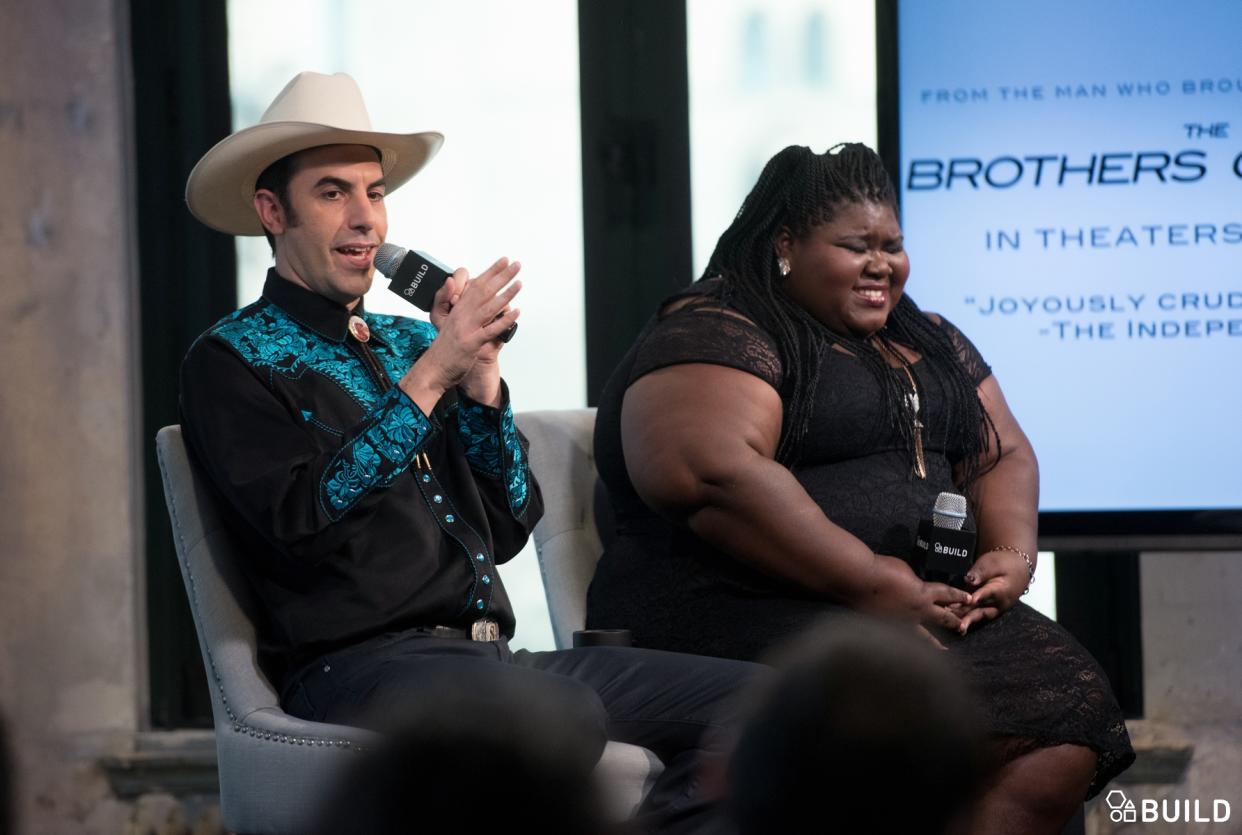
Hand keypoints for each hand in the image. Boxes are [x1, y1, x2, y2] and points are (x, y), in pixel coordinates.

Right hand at [401, 258, 520, 409]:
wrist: (433, 369)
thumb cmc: (443, 347)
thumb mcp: (446, 321)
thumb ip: (451, 302)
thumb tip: (452, 282)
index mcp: (457, 309)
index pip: (476, 285)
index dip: (491, 272)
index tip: (503, 261)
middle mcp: (461, 315)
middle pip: (484, 291)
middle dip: (501, 276)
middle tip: (516, 264)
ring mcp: (466, 328)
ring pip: (488, 307)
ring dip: (506, 294)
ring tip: (519, 283)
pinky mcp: (471, 343)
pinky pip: (490, 330)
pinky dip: (503, 321)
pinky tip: (515, 313)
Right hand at [852, 554, 970, 648]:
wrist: (861, 579)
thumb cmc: (883, 569)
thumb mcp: (905, 571)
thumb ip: (914, 583)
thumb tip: (916, 588)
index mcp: (923, 592)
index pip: (947, 595)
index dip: (959, 597)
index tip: (969, 599)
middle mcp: (917, 611)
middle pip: (942, 618)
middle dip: (954, 622)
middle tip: (964, 628)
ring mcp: (903, 622)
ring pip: (925, 636)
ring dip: (936, 643)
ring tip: (944, 650)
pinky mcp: (888, 628)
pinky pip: (904, 637)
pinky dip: (909, 643)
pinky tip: (910, 648)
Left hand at [956, 549, 1030, 633]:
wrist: (1016, 569)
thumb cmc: (1004, 564)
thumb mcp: (993, 563)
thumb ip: (982, 571)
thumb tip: (969, 579)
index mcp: (1003, 590)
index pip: (990, 593)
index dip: (979, 597)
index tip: (970, 600)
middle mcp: (998, 604)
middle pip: (981, 610)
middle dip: (966, 614)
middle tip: (952, 616)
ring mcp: (992, 609)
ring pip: (977, 615)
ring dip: (963, 619)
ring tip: (950, 622)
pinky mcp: (985, 609)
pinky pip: (974, 615)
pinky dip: (963, 617)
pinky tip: (950, 619)